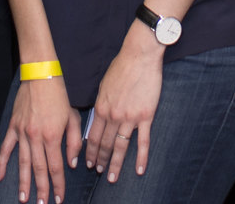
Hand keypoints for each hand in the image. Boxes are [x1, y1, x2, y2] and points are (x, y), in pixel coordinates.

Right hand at [0, 75, 81, 203]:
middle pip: (39, 169)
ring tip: (24, 198)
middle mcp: (37, 137)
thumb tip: (72, 163)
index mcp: (53, 136)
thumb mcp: (73, 117)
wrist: (41, 75)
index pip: (56, 167)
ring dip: (23, 182)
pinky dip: (2, 163)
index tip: (58, 198)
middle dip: (41, 189)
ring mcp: (23, 132)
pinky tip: (0, 176)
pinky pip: (6, 148)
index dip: (58, 184)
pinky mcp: (14, 126)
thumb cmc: (60, 96)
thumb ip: (74, 142)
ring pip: (22, 163)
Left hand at [86, 25, 162, 182]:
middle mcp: (113, 115)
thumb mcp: (103, 85)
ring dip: (115, 164)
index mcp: (101, 107)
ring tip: (112, 177)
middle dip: (100, 160)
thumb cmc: (122, 67)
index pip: (93, 136)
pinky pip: (143, 141)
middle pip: (105, 144)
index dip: (91, 151)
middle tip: (98, 172)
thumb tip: (98, 117)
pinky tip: (139, 170)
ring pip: (121, 147)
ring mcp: (130, 117)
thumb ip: (101, 103)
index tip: (88, 162)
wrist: (140, 56)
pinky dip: (141, 157)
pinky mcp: (145, 116)